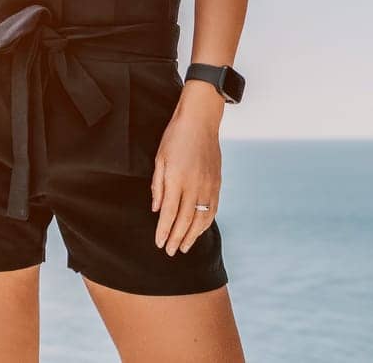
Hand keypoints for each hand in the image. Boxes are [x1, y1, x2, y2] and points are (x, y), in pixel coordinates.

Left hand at [150, 88, 223, 255]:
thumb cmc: (175, 137)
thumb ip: (158, 185)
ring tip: (184, 247)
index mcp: (176, 179)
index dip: (164, 231)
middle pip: (185, 220)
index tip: (159, 244)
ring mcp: (208, 185)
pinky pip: (212, 209)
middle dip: (176, 238)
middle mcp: (194, 185)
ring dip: (192, 236)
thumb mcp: (160, 158)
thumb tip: (156, 209)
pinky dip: (205, 224)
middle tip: (170, 252)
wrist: (201, 121)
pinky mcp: (217, 183)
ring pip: (201, 219)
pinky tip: (199, 231)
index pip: (169, 213)